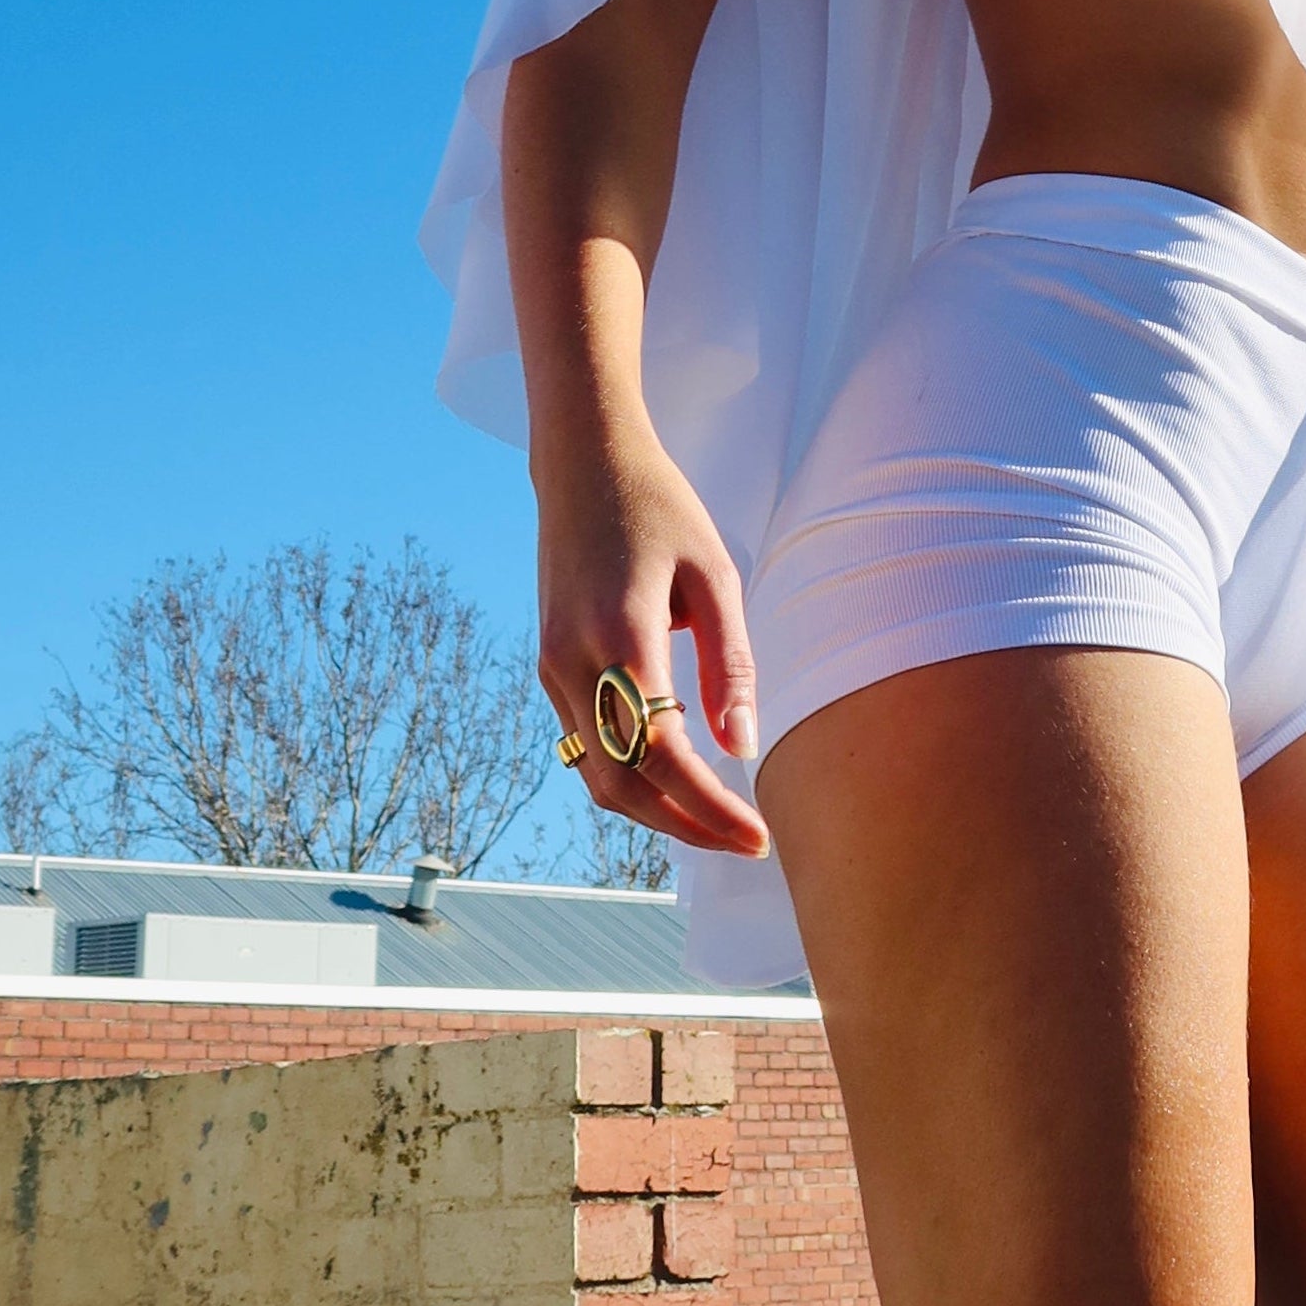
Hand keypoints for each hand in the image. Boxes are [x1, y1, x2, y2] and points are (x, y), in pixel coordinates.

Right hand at [535, 425, 769, 859]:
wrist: (583, 463)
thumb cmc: (660, 508)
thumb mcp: (714, 575)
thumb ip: (729, 664)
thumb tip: (740, 747)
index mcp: (621, 634)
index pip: (665, 754)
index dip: (711, 807)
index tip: (757, 836)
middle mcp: (573, 661)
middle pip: (621, 784)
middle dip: (683, 826)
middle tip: (743, 841)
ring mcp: (551, 667)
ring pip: (597, 775)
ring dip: (655, 810)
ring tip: (717, 819)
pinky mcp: (547, 665)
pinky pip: (586, 744)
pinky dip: (630, 774)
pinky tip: (676, 774)